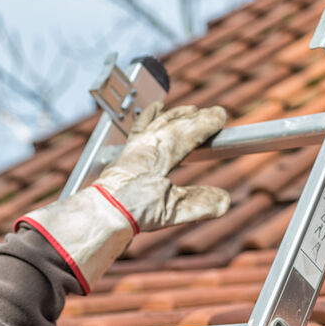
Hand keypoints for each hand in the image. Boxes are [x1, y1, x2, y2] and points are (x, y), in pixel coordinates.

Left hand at [18, 103, 229, 292]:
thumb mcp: (171, 211)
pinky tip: (153, 111)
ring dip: (175, 115)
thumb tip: (225, 201)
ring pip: (157, 123)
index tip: (221, 115)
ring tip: (188, 110)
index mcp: (158, 154)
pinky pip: (139, 128)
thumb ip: (199, 204)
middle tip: (213, 112)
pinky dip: (148, 117)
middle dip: (195, 117)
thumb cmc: (131, 211)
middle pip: (173, 124)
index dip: (205, 123)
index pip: (186, 132)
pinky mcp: (125, 156)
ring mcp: (133, 149)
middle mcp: (145, 146)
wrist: (99, 215)